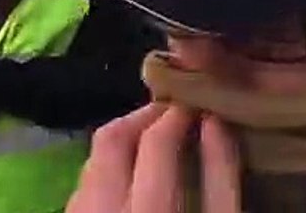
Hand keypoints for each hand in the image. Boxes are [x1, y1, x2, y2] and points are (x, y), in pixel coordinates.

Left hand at [68, 104, 240, 212]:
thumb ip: (221, 177)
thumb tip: (215, 119)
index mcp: (148, 210)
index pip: (155, 141)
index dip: (178, 113)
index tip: (198, 103)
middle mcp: (104, 208)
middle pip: (111, 139)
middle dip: (142, 116)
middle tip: (174, 112)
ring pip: (92, 159)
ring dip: (123, 141)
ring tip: (155, 143)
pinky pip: (83, 186)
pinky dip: (107, 170)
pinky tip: (132, 179)